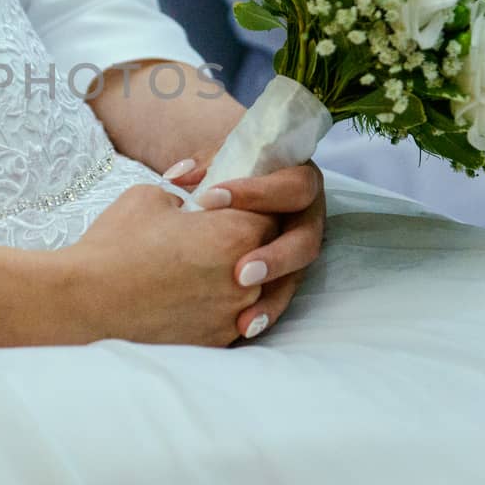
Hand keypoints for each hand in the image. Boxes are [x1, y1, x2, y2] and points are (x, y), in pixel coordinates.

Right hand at [65, 184, 286, 346]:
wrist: (85, 303)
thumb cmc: (115, 245)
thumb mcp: (151, 196)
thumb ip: (188, 196)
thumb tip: (192, 206)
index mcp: (237, 233)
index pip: (272, 211)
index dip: (255, 204)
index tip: (234, 205)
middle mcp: (246, 278)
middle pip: (272, 253)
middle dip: (253, 241)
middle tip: (222, 234)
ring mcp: (233, 314)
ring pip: (258, 290)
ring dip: (240, 275)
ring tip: (206, 267)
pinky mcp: (215, 341)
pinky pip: (234, 317)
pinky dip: (221, 305)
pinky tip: (194, 295)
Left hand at [165, 156, 326, 337]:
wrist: (237, 183)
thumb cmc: (231, 167)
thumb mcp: (222, 156)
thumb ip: (204, 164)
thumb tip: (176, 179)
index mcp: (299, 180)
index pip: (290, 187)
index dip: (255, 194)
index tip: (210, 199)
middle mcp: (307, 217)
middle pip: (305, 240)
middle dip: (275, 258)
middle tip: (242, 274)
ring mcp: (299, 249)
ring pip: (296, 277)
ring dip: (271, 298)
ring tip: (245, 319)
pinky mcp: (288, 274)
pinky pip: (282, 295)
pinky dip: (263, 312)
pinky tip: (242, 327)